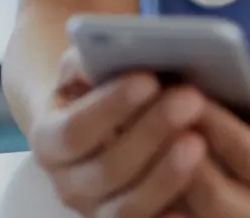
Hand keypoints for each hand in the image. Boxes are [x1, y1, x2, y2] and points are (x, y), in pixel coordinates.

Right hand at [29, 47, 208, 217]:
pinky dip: (172, 217)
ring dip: (166, 175)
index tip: (148, 79)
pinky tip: (199, 199)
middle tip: (190, 100)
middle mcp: (67, 185)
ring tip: (199, 141)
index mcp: (49, 141)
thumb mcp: (85, 61)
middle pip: (107, 170)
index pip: (76, 129)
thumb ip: (92, 55)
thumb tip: (121, 48)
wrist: (96, 116)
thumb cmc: (97, 83)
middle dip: (151, 133)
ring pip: (129, 208)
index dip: (111, 106)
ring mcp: (96, 212)